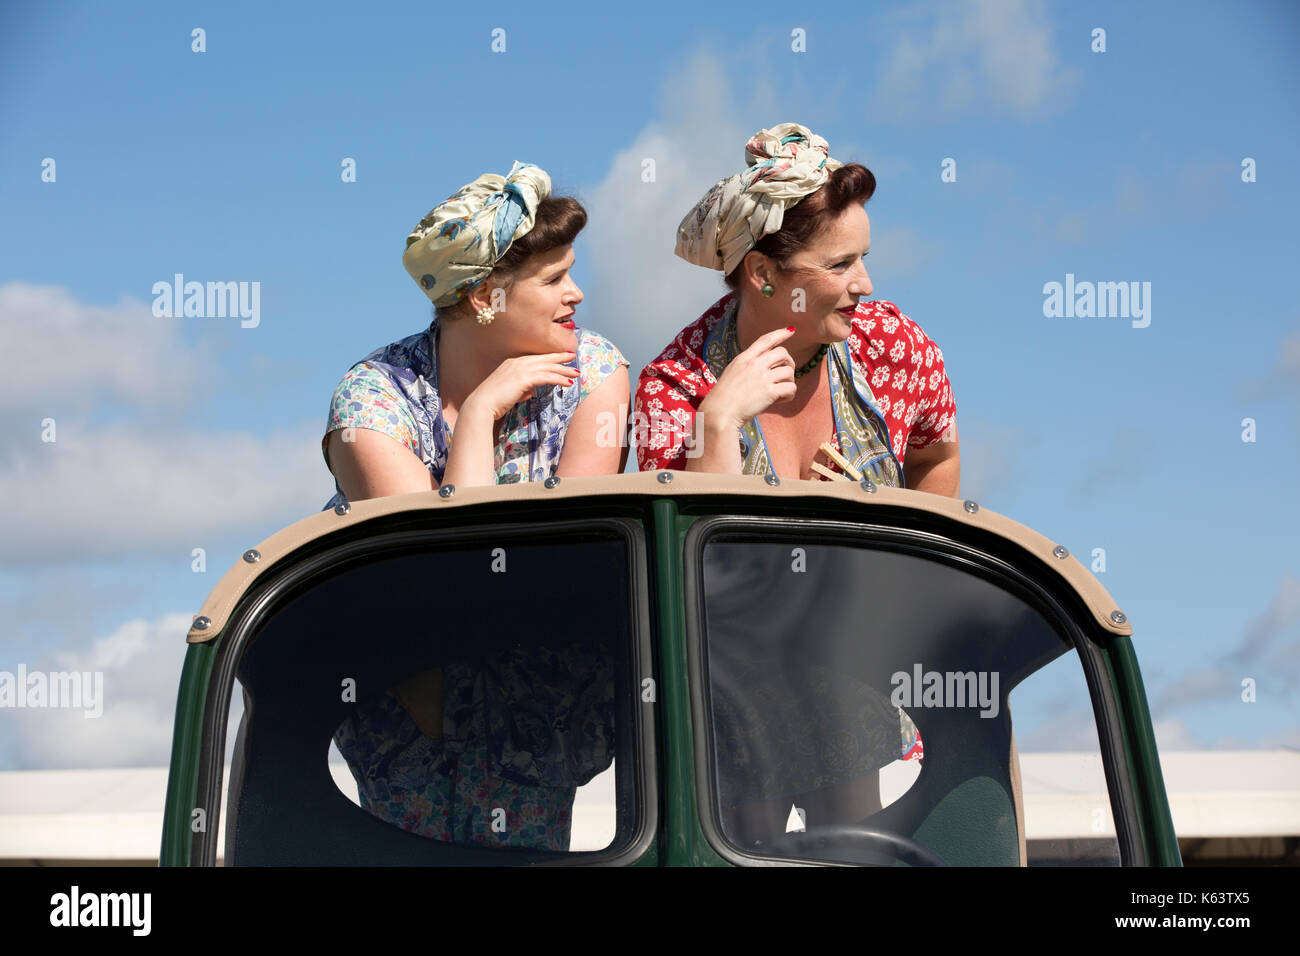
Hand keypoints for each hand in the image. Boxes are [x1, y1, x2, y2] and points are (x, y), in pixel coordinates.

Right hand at [462, 351, 579, 421]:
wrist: (482, 405)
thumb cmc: (493, 401)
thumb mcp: (510, 392)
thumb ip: (522, 389)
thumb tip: (531, 391)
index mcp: (512, 363)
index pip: (535, 358)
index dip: (549, 358)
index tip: (560, 357)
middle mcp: (517, 362)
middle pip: (544, 359)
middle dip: (560, 358)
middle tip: (572, 357)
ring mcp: (521, 369)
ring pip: (548, 367)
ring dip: (564, 370)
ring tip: (576, 373)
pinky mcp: (524, 378)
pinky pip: (547, 377)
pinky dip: (559, 379)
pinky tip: (568, 383)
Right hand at [699, 326, 796, 428]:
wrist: (719, 413)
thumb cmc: (723, 398)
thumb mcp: (732, 373)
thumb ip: (747, 367)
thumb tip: (765, 368)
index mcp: (744, 358)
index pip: (765, 340)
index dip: (780, 333)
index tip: (791, 330)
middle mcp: (755, 364)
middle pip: (782, 353)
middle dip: (789, 362)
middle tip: (786, 375)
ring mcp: (763, 378)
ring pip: (789, 371)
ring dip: (789, 381)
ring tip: (781, 392)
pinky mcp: (769, 392)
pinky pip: (791, 388)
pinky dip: (789, 395)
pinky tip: (780, 400)